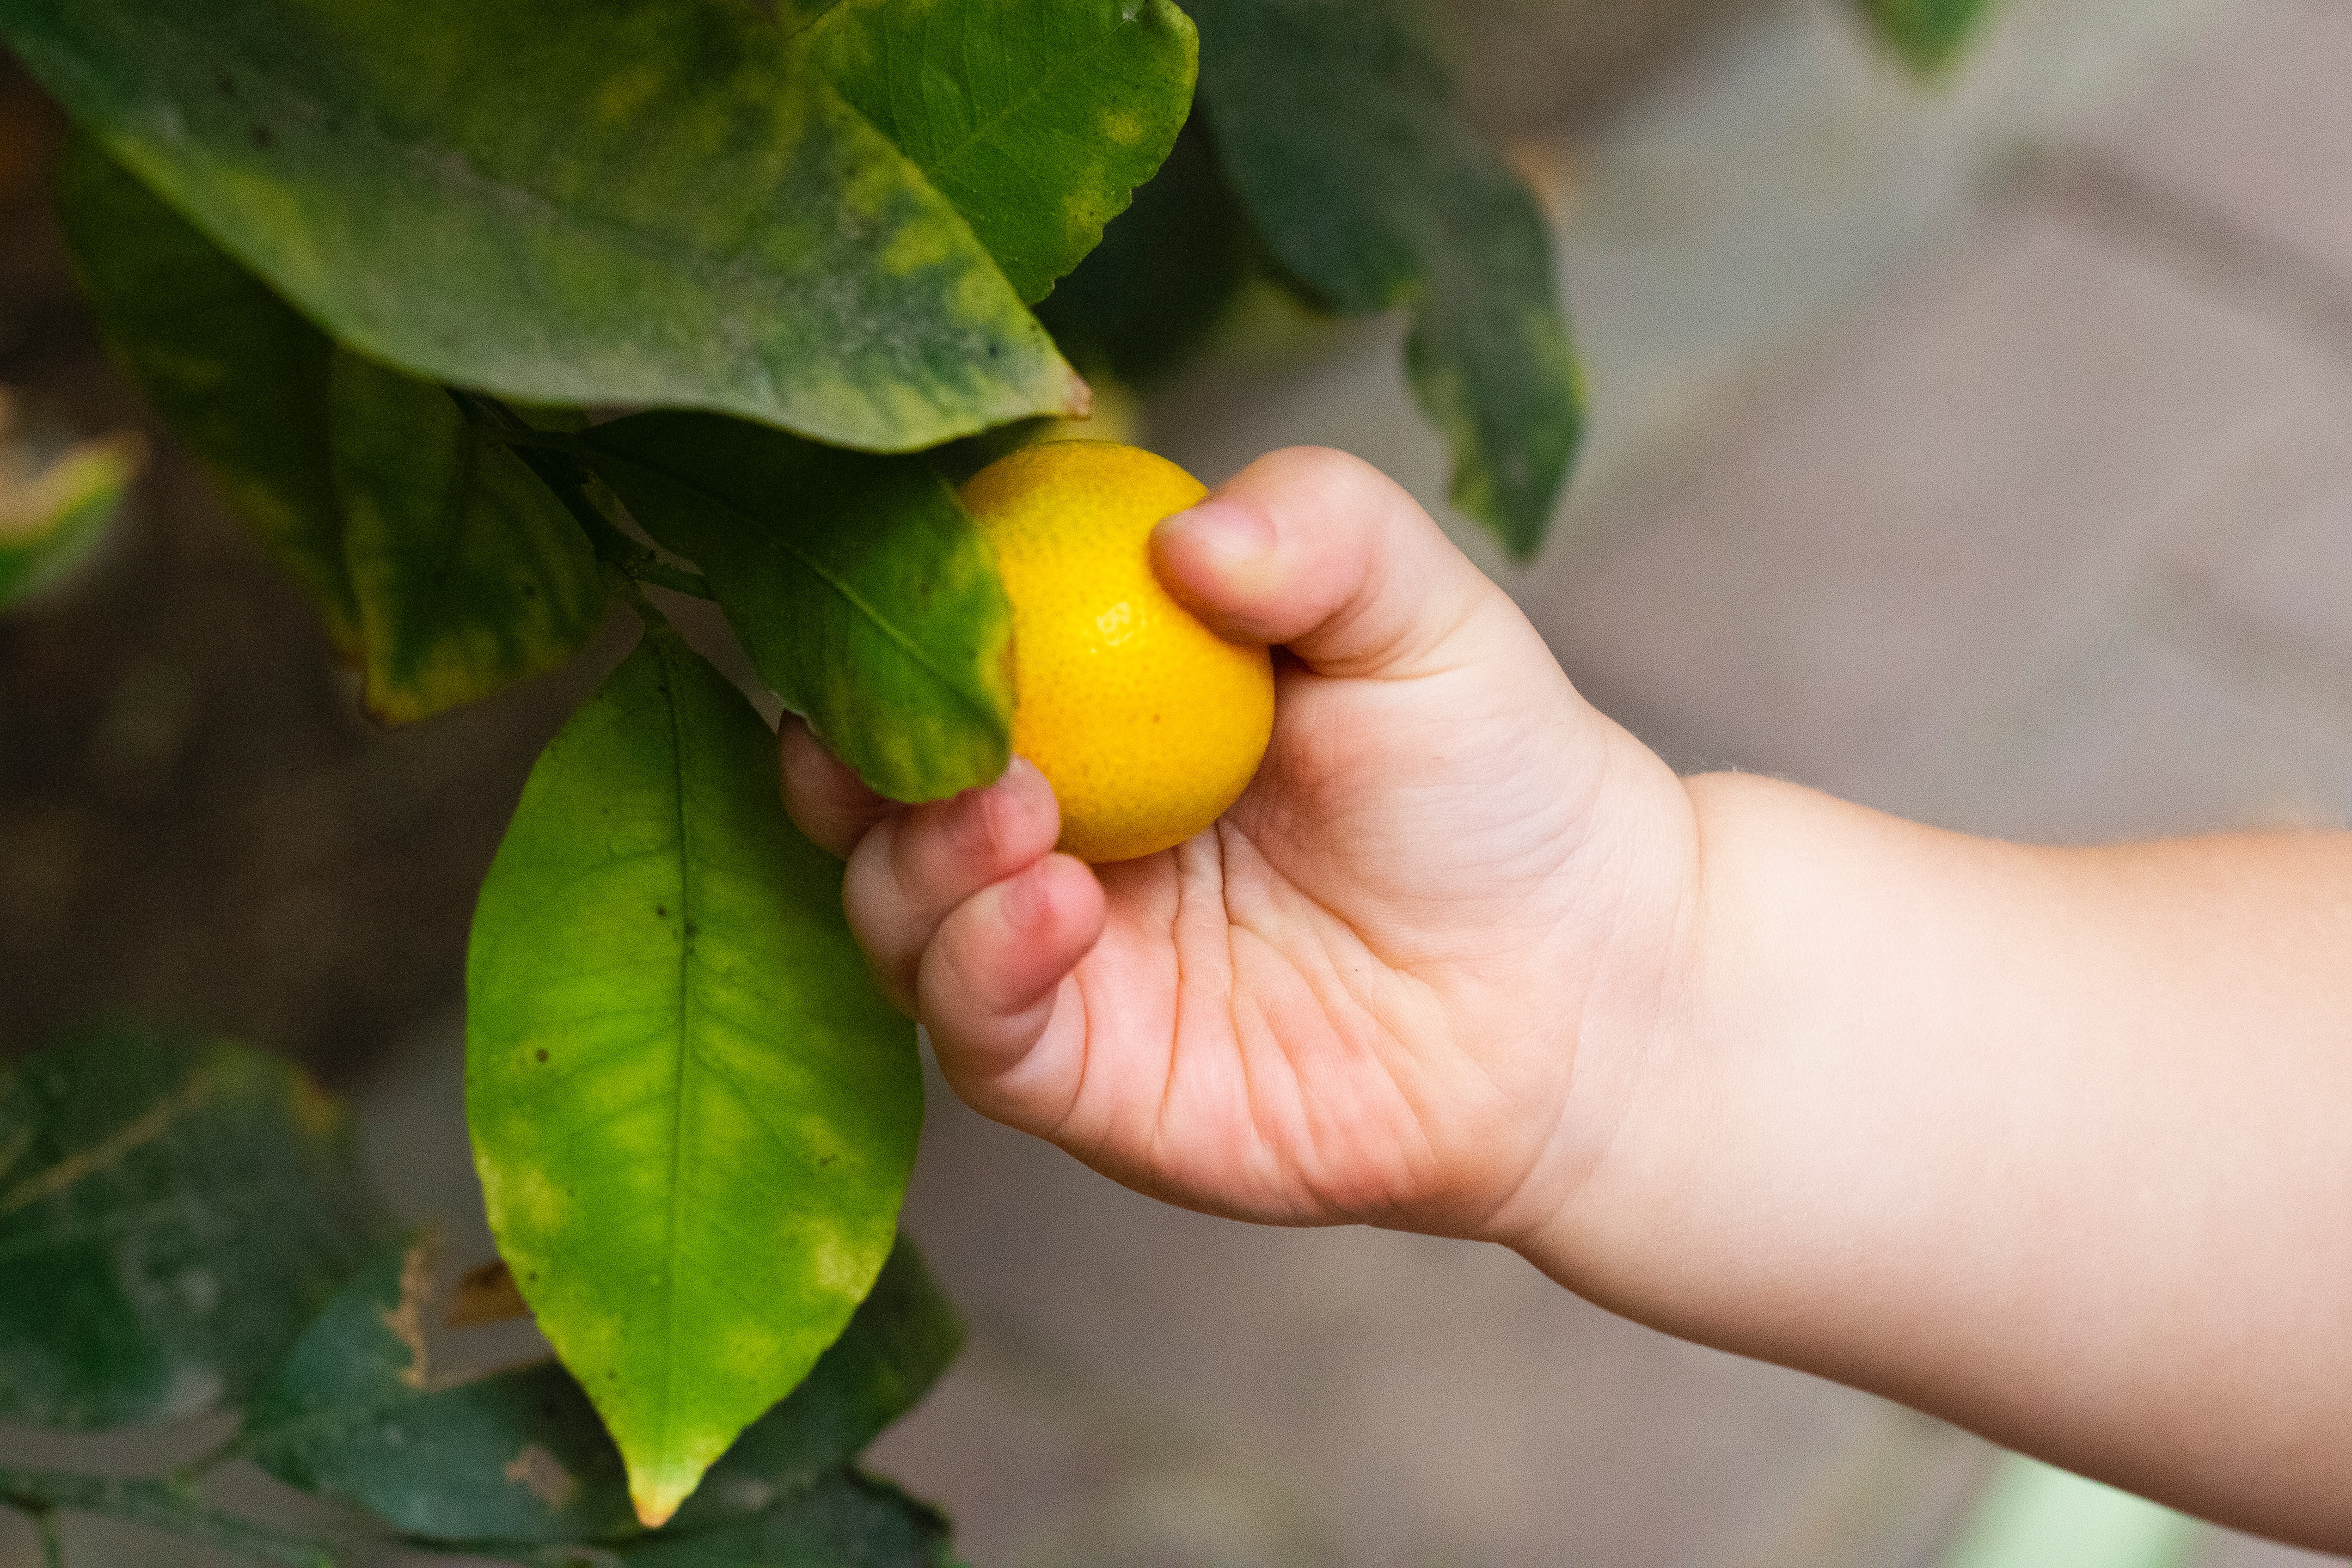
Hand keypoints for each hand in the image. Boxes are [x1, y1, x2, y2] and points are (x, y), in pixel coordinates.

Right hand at [783, 447, 1698, 1242]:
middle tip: (923, 715)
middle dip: (857, 748)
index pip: (943, 650)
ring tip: (1016, 807)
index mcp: (1098, 700)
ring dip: (918, 856)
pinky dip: (980, 965)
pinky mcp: (1084, 1075)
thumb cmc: (1494, 778)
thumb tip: (1187, 533)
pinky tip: (1053, 906)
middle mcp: (1048, 825)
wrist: (1580, 979)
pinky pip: (977, 1031)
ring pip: (895, 911)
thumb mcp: (1420, 613)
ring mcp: (1055, 956)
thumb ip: (1322, 531)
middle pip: (874, 784)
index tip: (899, 577)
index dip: (895, 617)